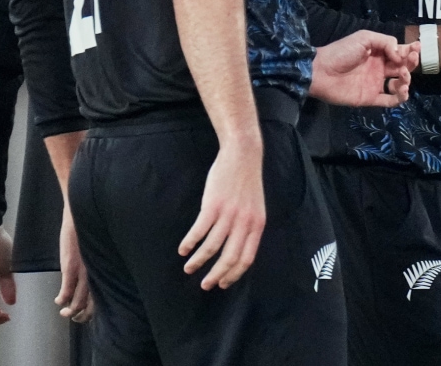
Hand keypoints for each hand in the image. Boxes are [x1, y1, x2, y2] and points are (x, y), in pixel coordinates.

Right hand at [55, 204, 92, 322]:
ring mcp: (84, 271)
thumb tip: (93, 277)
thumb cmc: (90, 232)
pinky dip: (61, 299)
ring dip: (70, 311)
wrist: (82, 215)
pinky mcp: (71, 266)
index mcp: (104, 269)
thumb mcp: (96, 252)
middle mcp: (97, 273)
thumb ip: (95, 266)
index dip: (95, 309)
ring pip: (78, 301)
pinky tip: (57, 300)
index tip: (88, 313)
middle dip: (82, 315)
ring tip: (65, 312)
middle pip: (92, 303)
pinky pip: (66, 290)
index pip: (103, 296)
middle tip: (75, 317)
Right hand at [179, 140, 265, 289]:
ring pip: (212, 247)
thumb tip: (237, 248)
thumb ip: (248, 227)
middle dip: (215, 275)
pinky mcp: (213, 206)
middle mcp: (245, 223)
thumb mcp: (255, 208)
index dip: (233, 274)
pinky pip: (199, 231)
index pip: (246, 258)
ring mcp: (229, 214)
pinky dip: (190, 243)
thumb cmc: (246, 182)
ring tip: (189, 268)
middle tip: (205, 285)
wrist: (243, 156)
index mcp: (257, 225)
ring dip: (198, 261)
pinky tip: (183, 249)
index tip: (222, 284)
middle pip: (229, 258)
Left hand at [310, 30, 414, 106]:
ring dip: (407, 79)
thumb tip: (400, 54)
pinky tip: (403, 90)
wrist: (321, 71)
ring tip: (403, 76)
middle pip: (403, 67)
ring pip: (400, 84)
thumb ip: (386, 42)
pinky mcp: (371, 98)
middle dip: (411, 63)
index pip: (400, 52)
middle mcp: (380, 68)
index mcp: (379, 53)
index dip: (411, 50)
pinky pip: (390, 101)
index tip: (417, 48)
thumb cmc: (341, 51)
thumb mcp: (364, 38)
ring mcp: (376, 84)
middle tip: (411, 59)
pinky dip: (400, 97)